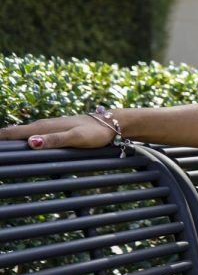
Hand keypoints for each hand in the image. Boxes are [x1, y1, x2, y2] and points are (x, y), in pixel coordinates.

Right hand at [0, 115, 116, 149]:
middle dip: (1, 140)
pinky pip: (31, 135)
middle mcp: (42, 125)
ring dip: (8, 140)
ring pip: (22, 133)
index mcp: (43, 127)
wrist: (109, 124)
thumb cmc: (94, 132)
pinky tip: (19, 145)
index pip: (12, 132)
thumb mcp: (76, 138)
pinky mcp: (53, 130)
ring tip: (2, 151)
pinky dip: (21, 139)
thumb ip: (55, 140)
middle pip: (13, 133)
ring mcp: (47, 127)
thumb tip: (31, 143)